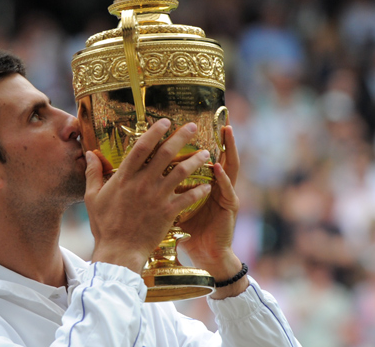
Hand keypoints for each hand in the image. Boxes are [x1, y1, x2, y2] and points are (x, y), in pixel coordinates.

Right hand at [84, 119, 210, 273]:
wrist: (119, 252)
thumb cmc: (104, 226)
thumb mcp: (92, 198)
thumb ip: (93, 173)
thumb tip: (89, 153)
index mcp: (124, 177)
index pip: (142, 147)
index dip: (154, 131)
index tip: (165, 121)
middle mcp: (143, 183)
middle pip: (166, 153)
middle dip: (181, 137)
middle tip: (192, 126)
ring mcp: (157, 197)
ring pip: (181, 172)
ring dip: (195, 160)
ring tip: (205, 153)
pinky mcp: (168, 213)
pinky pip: (188, 198)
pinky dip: (199, 190)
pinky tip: (207, 185)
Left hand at [179, 125, 247, 297]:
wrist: (206, 255)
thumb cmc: (190, 232)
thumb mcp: (178, 208)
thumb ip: (168, 190)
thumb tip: (145, 176)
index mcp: (203, 184)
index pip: (204, 156)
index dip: (203, 140)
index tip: (202, 123)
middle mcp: (217, 186)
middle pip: (221, 156)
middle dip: (223, 138)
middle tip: (221, 118)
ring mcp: (224, 196)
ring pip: (229, 168)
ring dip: (228, 150)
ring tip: (227, 132)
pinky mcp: (228, 208)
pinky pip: (226, 190)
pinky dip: (222, 178)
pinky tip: (218, 167)